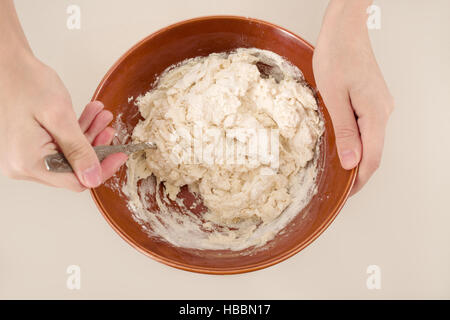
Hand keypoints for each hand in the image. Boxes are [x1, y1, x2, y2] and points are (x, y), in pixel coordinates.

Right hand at [0, 54, 127, 190]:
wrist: (5, 63)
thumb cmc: (25, 82)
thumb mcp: (59, 117)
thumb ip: (79, 150)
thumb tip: (93, 178)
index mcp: (28, 163)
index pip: (74, 181)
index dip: (101, 169)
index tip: (118, 154)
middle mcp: (22, 165)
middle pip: (71, 169)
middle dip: (95, 148)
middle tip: (108, 128)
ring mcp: (22, 157)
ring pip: (67, 156)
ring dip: (87, 136)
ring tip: (100, 116)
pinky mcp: (26, 147)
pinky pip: (57, 146)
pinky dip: (74, 132)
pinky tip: (88, 116)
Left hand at [313, 0, 393, 194]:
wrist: (345, 31)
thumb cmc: (337, 57)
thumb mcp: (334, 97)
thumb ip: (345, 131)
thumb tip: (352, 161)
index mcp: (375, 114)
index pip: (372, 158)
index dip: (359, 180)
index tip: (346, 194)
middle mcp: (383, 111)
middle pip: (374, 151)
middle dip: (357, 172)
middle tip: (338, 185)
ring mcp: (380, 105)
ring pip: (371, 140)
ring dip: (356, 156)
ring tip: (337, 168)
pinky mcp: (373, 99)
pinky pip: (368, 127)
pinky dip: (356, 140)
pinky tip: (343, 144)